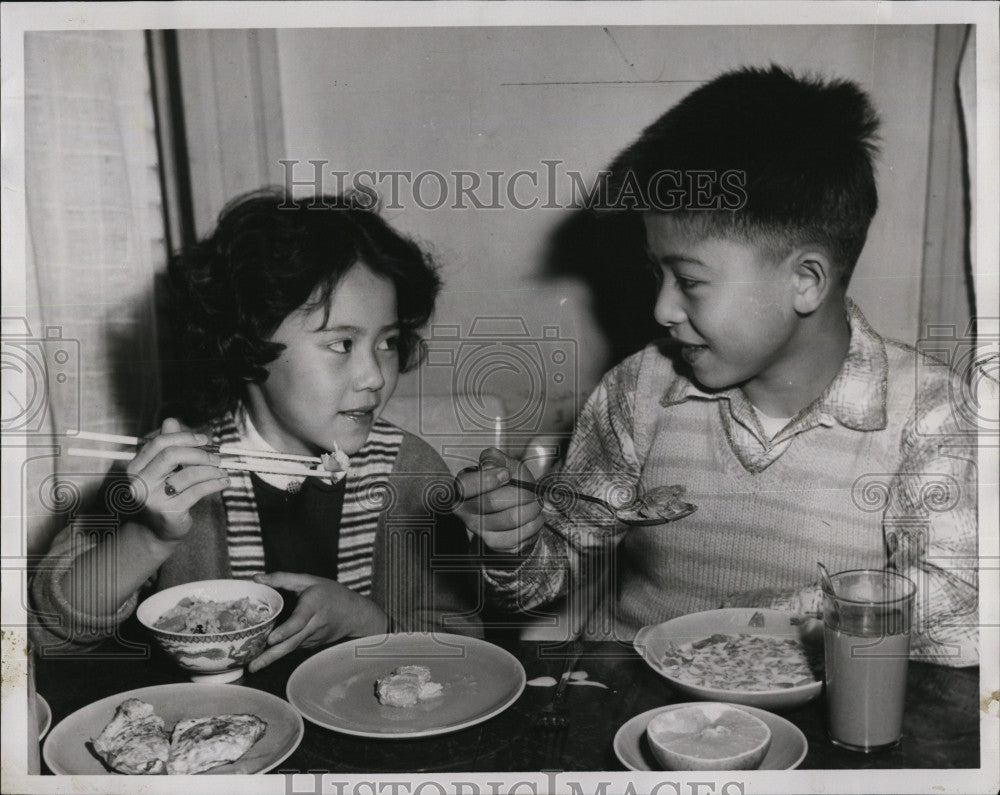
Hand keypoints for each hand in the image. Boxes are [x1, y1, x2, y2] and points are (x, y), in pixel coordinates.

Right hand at [126, 418, 228, 543]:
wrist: (157, 532)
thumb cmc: (164, 495)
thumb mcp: (164, 470)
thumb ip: (168, 447)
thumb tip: (172, 421)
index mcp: (135, 467)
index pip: (159, 443)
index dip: (184, 437)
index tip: (205, 439)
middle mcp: (139, 482)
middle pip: (171, 455)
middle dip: (199, 453)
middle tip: (216, 457)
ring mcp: (152, 498)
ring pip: (188, 474)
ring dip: (211, 470)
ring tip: (222, 471)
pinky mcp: (169, 512)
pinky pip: (198, 491)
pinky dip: (215, 483)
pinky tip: (224, 482)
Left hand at [247, 572, 387, 671]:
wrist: (355, 614)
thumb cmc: (331, 593)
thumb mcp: (309, 580)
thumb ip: (283, 578)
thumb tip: (256, 578)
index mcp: (313, 606)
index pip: (299, 621)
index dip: (285, 631)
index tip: (271, 639)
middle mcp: (313, 626)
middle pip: (291, 643)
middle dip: (271, 656)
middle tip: (253, 666)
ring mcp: (313, 639)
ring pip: (290, 648)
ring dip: (272, 657)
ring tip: (253, 665)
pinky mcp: (311, 645)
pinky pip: (293, 647)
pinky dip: (280, 651)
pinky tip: (265, 655)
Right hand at [452, 448, 543, 553]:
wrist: (518, 507)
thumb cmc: (509, 482)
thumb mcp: (502, 463)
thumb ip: (494, 458)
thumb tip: (488, 467)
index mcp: (462, 488)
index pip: (465, 486)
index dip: (488, 479)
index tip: (507, 474)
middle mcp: (464, 511)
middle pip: (491, 501)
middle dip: (519, 493)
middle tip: (532, 491)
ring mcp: (478, 530)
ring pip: (509, 519)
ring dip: (531, 508)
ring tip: (537, 503)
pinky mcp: (493, 544)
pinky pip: (518, 536)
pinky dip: (533, 524)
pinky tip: (535, 517)